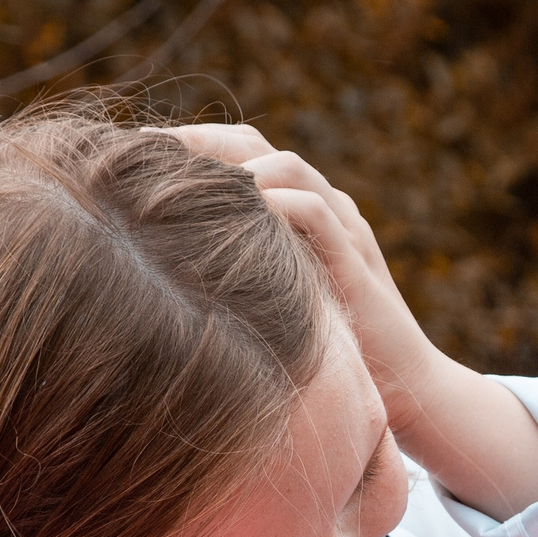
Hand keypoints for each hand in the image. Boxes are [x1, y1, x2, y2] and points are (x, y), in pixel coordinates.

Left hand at [162, 124, 449, 431]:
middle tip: (140, 154)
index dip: (188, 147)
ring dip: (232, 166)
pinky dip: (275, 204)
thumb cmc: (332, 359)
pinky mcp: (356, 263)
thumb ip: (236, 279)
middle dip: (197, 142)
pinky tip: (235, 216)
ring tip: (181, 179)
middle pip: (255, 145)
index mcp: (298, 213)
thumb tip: (155, 276)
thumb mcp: (272, 307)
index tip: (129, 158)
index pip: (239, 153)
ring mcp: (344, 231)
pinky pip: (316, 212)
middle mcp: (323, 209)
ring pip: (288, 166)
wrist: (408, 394)